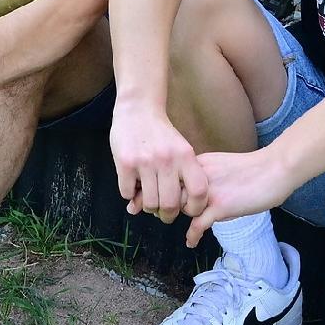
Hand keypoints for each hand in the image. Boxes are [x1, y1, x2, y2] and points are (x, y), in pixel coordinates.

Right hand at [110, 102, 206, 220]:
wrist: (138, 109)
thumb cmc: (161, 134)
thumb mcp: (181, 150)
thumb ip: (183, 176)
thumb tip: (178, 208)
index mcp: (186, 156)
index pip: (198, 192)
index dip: (195, 207)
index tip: (188, 209)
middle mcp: (167, 160)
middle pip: (170, 204)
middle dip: (167, 215)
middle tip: (164, 213)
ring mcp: (145, 162)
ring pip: (149, 203)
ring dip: (147, 206)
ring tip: (147, 198)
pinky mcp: (126, 163)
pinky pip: (127, 193)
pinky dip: (130, 195)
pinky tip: (132, 184)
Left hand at [183, 145, 293, 247]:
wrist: (276, 168)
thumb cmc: (256, 168)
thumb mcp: (222, 165)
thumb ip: (207, 176)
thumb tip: (200, 191)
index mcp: (199, 163)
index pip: (174, 179)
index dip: (174, 191)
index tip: (176, 201)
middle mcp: (199, 175)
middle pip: (175, 194)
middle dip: (177, 205)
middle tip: (182, 215)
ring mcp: (209, 192)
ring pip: (184, 209)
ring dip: (187, 218)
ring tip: (189, 227)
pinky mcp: (220, 206)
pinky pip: (197, 225)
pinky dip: (193, 236)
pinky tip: (192, 242)